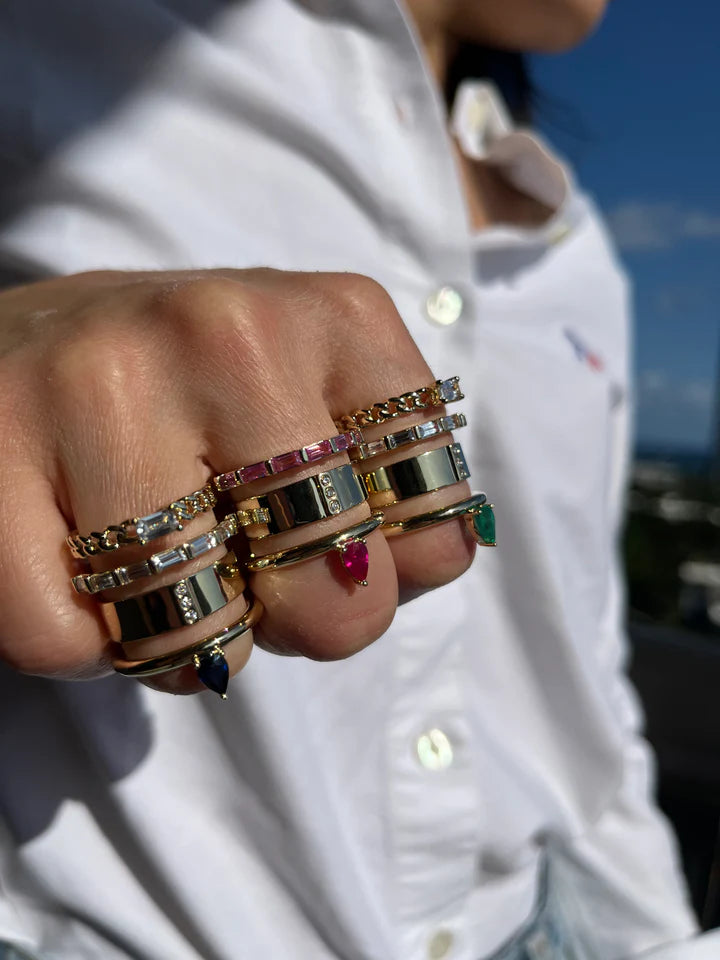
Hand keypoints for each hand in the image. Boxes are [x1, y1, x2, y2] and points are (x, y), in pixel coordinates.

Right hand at [0, 268, 474, 693]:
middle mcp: (229, 328)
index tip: (340, 542)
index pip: (437, 526)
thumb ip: (389, 487)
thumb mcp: (317, 405)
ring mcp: (101, 380)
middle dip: (299, 625)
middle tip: (249, 574)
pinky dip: (82, 643)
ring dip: (186, 640)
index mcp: (339, 318)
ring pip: (196, 633)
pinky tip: (74, 566)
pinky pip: (64, 641)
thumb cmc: (192, 399)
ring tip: (161, 570)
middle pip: (337, 597)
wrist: (24, 346)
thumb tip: (419, 567)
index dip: (392, 572)